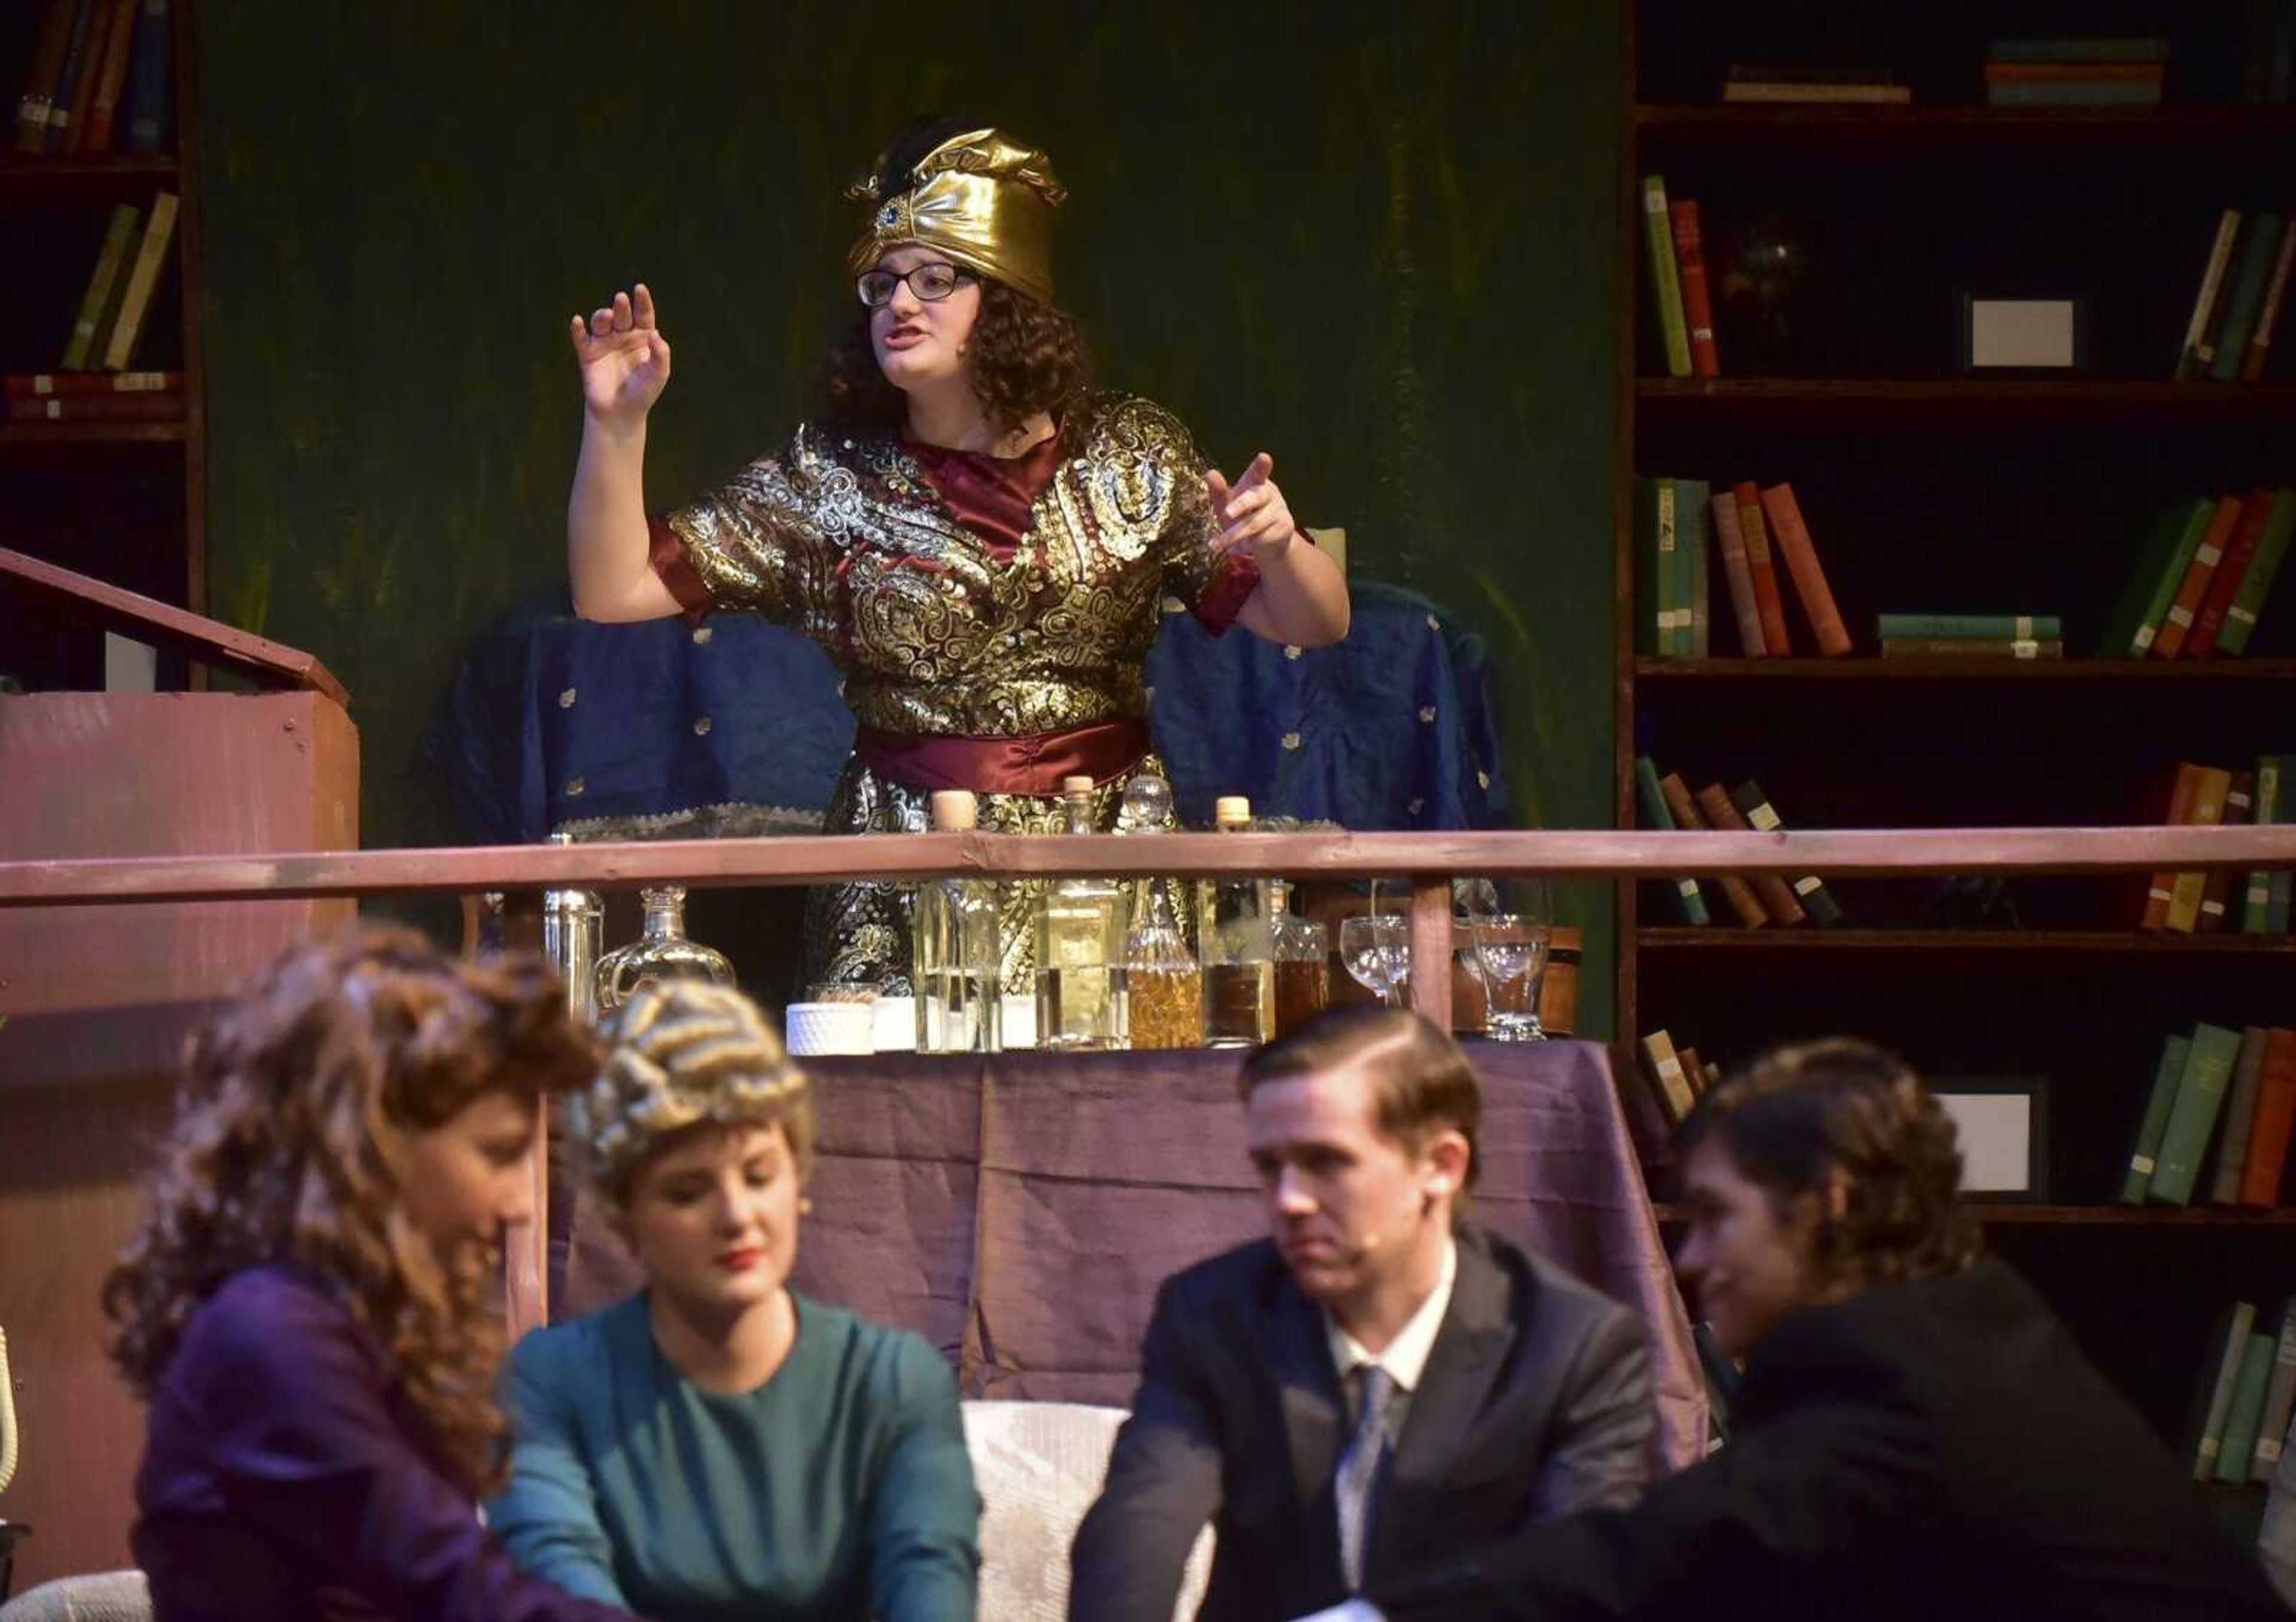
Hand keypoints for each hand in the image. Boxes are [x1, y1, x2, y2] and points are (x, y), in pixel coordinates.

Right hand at [570, 283, 671, 430]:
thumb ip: (661, 354)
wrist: (621, 412)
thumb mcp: (658, 374)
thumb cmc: (643, 392)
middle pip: (622, 315)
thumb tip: (656, 335)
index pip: (643, 315)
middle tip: (621, 300)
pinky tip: (577, 322)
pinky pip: (580, 339)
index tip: (640, 289)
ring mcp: (604, 343)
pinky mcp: (588, 354)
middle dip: (621, 307)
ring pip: (601, 322)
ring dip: (602, 316)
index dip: (642, 301)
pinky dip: (577, 329)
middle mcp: (623, 336)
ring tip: (606, 316)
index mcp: (642, 337)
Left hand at [1206, 452, 1296, 559]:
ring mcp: (1279, 511)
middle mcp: (1270, 494)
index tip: (1263, 458)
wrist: (1270, 541)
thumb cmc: (1244, 515)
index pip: (1258, 473)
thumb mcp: (1228, 504)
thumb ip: (1219, 491)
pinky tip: (1236, 550)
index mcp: (1256, 482)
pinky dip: (1244, 546)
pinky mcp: (1283, 529)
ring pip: (1253, 524)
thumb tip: (1210, 473)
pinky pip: (1260, 539)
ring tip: (1213, 546)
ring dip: (1232, 536)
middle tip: (1226, 513)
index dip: (1261, 466)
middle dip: (1240, 505)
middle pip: (1255, 498)